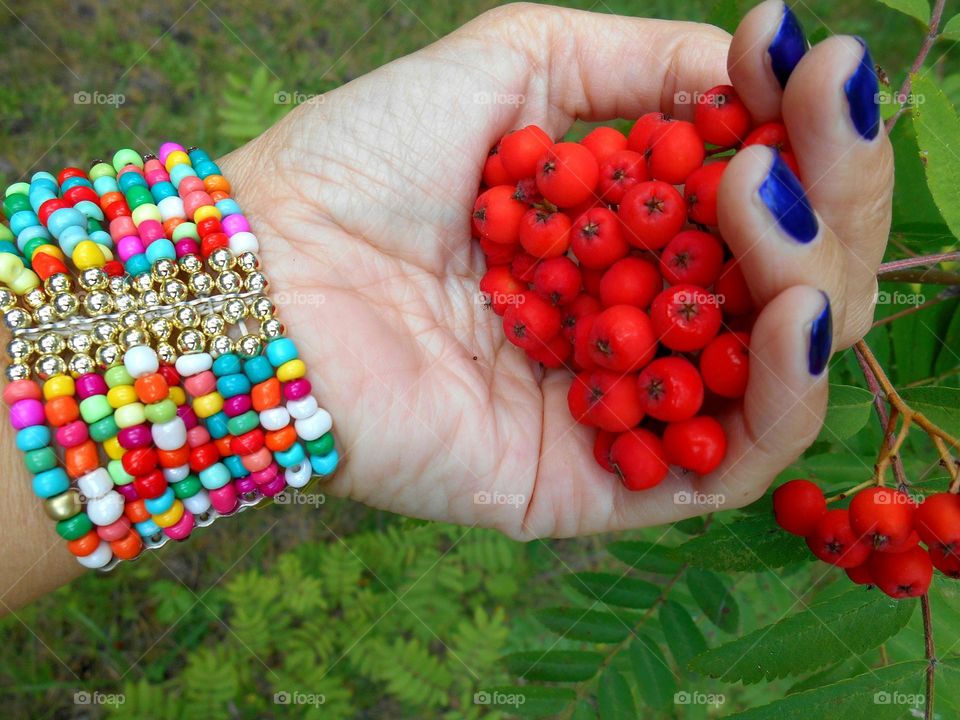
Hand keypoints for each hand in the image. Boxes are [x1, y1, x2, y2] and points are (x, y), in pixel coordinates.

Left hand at [220, 0, 892, 538]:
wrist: (261, 278)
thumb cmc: (361, 166)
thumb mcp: (509, 69)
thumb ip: (635, 66)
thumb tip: (755, 66)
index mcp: (616, 237)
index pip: (753, 204)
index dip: (804, 140)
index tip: (816, 72)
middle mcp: (629, 323)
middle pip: (784, 287)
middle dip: (826, 201)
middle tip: (818, 126)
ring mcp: (618, 409)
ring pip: (776, 374)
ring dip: (810, 283)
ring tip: (770, 204)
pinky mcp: (594, 487)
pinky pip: (725, 464)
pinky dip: (778, 391)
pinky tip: (791, 312)